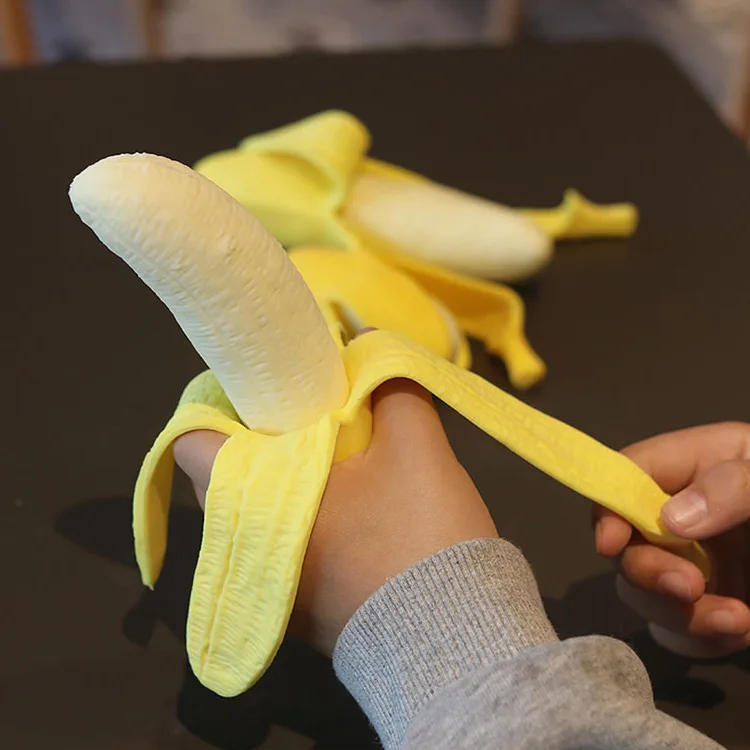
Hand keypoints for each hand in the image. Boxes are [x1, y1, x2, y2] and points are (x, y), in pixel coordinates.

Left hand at [173, 377, 498, 656]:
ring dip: (287, 473)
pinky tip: (350, 500)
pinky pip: (284, 542)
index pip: (194, 443)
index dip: (222, 402)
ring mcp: (273, 587)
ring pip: (258, 509)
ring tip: (334, 447)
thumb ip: (390, 386)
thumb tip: (369, 347)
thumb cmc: (423, 537)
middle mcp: (249, 552)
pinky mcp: (301, 610)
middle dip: (264, 433)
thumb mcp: (417, 446)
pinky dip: (304, 511)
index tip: (265, 385)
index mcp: (258, 506)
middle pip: (228, 474)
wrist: (457, 645)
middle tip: (309, 408)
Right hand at [594, 422, 749, 656]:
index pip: (624, 475)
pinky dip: (700, 640)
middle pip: (625, 542)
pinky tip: (741, 631)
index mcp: (695, 465)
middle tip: (689, 589)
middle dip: (648, 572)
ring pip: (644, 594)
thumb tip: (672, 519)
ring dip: (679, 614)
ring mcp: (696, 563)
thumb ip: (733, 487)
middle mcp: (683, 514)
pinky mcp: (711, 606)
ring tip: (737, 620)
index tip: (611, 543)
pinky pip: (678, 631)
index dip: (607, 506)